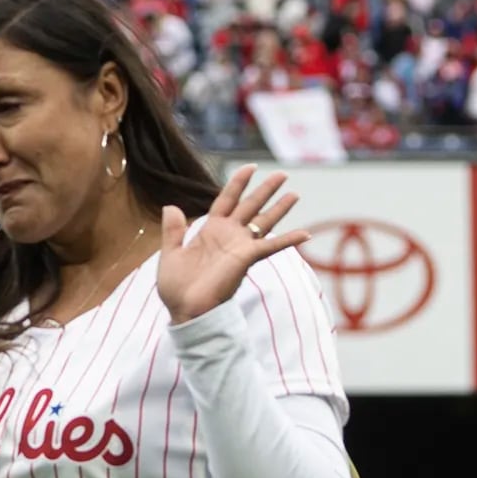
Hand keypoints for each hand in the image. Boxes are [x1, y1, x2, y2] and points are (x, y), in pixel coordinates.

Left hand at [155, 166, 313, 325]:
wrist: (185, 310)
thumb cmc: (177, 288)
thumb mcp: (170, 254)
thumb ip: (173, 230)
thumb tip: (170, 206)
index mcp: (211, 230)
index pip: (228, 199)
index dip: (238, 182)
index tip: (251, 167)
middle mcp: (229, 235)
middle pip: (251, 205)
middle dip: (266, 189)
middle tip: (282, 174)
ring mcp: (240, 246)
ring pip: (264, 221)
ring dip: (279, 208)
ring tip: (294, 194)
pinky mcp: (246, 258)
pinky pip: (271, 247)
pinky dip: (288, 240)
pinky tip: (306, 233)